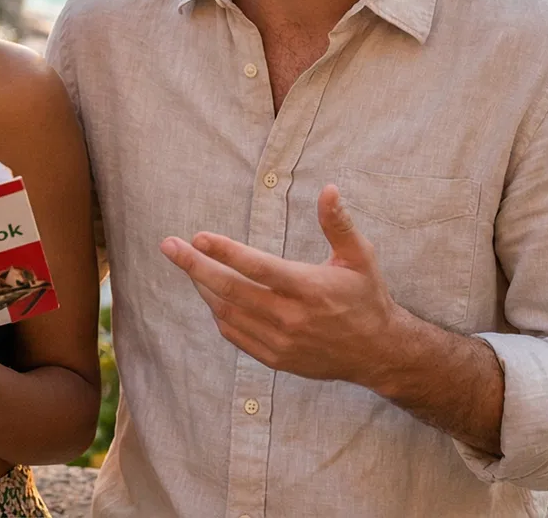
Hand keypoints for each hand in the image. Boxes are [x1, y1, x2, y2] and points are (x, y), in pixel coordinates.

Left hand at [160, 184, 411, 390]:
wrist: (377, 352)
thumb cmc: (366, 297)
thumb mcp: (360, 257)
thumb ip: (339, 223)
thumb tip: (328, 189)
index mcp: (309, 288)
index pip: (257, 267)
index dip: (224, 251)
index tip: (197, 236)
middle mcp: (291, 317)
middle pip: (230, 290)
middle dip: (194, 266)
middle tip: (169, 246)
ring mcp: (280, 341)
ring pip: (226, 313)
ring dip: (202, 288)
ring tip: (187, 264)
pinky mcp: (276, 358)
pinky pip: (235, 335)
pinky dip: (218, 313)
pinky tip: (211, 295)